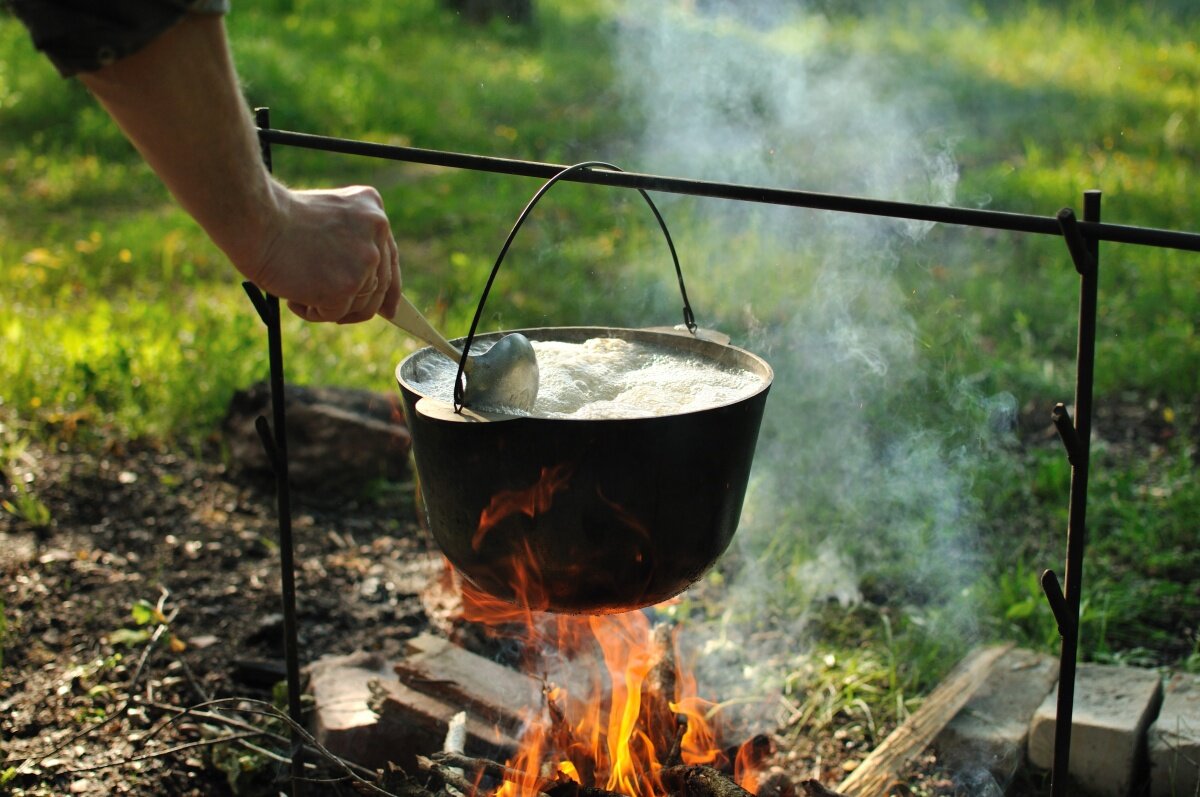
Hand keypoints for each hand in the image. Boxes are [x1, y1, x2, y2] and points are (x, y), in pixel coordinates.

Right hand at [242, 183, 401, 323]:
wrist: (255, 218)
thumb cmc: (279, 217)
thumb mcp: (330, 219)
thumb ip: (354, 242)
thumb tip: (367, 284)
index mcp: (374, 212)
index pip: (390, 260)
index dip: (390, 289)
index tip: (390, 310)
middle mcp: (377, 234)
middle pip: (378, 287)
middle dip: (355, 304)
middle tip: (332, 309)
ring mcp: (364, 261)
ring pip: (358, 305)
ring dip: (328, 304)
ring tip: (299, 285)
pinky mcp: (346, 286)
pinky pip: (334, 313)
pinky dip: (311, 311)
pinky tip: (293, 293)